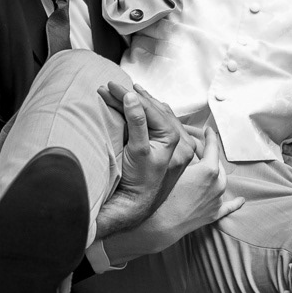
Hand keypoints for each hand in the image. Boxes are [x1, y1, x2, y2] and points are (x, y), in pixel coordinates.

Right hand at [93, 82, 195, 236]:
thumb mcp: (137, 150)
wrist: (134, 206)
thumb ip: (136, 122)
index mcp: (176, 140)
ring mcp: (173, 146)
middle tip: (113, 86)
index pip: (151, 109)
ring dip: (141, 103)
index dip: (129, 95)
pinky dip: (146, 113)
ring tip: (126, 91)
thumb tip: (131, 96)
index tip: (111, 86)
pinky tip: (140, 107)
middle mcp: (180, 141)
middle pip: (155, 110)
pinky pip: (158, 124)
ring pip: (157, 115)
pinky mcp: (165, 150)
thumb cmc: (137, 181)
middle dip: (133, 97)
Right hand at [101, 127, 243, 263]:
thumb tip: (187, 142)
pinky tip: (241, 200)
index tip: (208, 130)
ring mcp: (218, 200)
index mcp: (210, 170)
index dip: (210, 136)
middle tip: (197, 149)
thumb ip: (184, 153)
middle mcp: (218, 184)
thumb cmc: (164, 194)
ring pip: (221, 180)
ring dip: (215, 172)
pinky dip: (235, 203)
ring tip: (204, 167)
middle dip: (208, 154)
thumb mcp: (174, 167)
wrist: (160, 224)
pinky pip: (229, 207)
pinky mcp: (214, 213)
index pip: (213, 147)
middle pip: (217, 163)